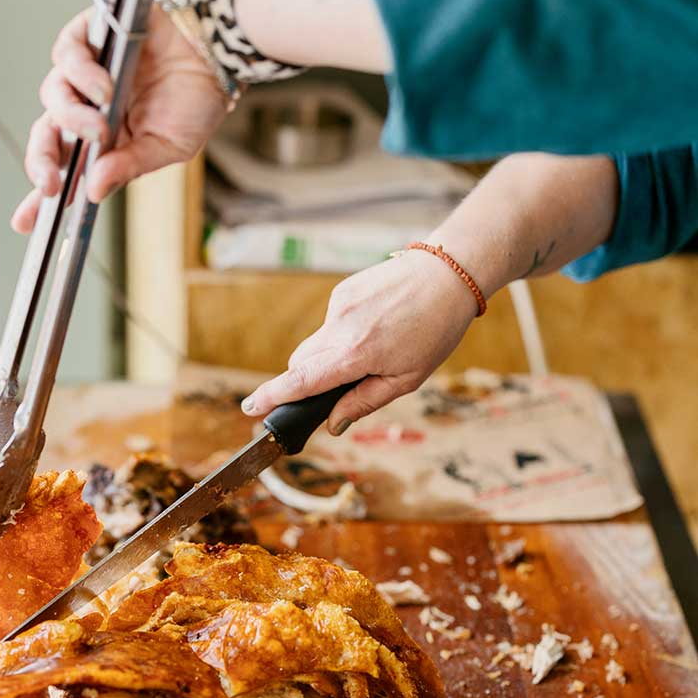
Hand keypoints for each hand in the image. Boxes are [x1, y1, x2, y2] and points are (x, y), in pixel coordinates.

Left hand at [13, 6, 228, 230]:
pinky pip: (67, 53)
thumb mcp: (168, 148)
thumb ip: (130, 167)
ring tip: (99, 128)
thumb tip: (94, 190)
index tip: (25, 222)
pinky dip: (78, 72)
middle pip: (47, 136)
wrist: (217, 52)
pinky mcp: (92, 36)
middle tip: (51, 183)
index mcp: (105, 144)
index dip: (40, 197)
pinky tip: (102, 88)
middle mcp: (89, 110)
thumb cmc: (196, 101)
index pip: (66, 171)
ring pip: (54, 96)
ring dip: (71, 119)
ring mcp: (88, 74)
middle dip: (42, 162)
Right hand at [240, 251, 480, 434]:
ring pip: (315, 345)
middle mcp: (339, 328)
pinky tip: (376, 328)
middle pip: (300, 364)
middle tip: (333, 390)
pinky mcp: (343, 291)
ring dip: (329, 358)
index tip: (250, 407)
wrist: (447, 274)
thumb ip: (364, 402)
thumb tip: (333, 423)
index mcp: (354, 355)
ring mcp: (338, 306)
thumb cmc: (434, 331)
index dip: (273, 397)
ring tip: (374, 350)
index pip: (302, 381)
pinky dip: (342, 334)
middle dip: (306, 382)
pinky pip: (330, 324)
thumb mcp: (407, 379)